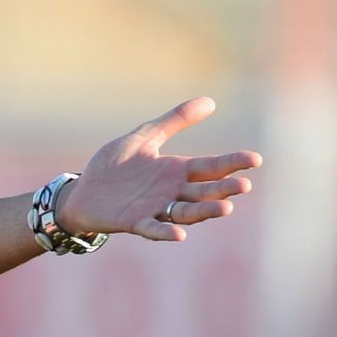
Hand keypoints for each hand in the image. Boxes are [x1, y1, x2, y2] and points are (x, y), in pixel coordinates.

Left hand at [56, 96, 260, 241]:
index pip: (210, 167)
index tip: (255, 159)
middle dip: (224, 189)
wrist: (81, 191)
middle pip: (204, 191)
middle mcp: (171, 192)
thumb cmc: (114, 166)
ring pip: (186, 212)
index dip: (232, 163)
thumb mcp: (144, 137)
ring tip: (225, 209)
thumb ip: (174, 121)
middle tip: (244, 185)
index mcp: (176, 170)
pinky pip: (153, 228)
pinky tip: (179, 235)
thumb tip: (210, 101)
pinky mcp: (134, 222)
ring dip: (205, 211)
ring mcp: (155, 208)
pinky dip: (165, 232)